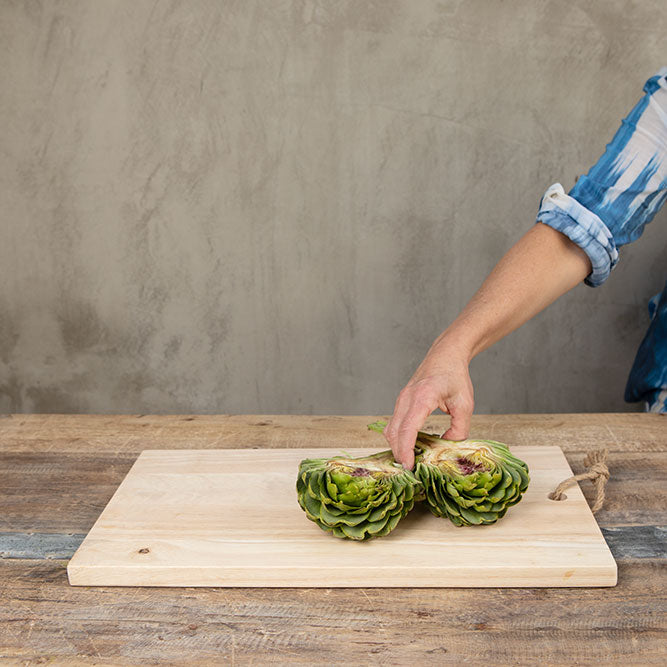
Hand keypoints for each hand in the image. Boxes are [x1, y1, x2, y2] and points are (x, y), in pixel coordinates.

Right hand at [383, 341, 473, 468]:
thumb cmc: (456, 376)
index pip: (408, 428)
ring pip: (391, 428)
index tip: (409, 466)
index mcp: (423, 396)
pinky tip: (410, 447)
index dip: (406, 449)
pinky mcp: (401, 401)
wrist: (445, 355)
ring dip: (397, 446)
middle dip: (399, 453)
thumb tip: (448, 448)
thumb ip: (459, 429)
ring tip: (410, 461)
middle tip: (410, 471)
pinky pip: (394, 423)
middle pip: (394, 431)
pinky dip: (398, 437)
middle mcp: (407, 397)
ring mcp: (401, 399)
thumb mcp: (464, 405)